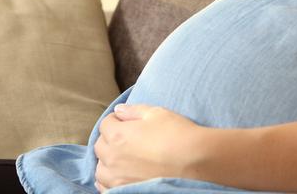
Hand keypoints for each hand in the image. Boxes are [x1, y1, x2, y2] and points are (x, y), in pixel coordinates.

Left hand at [93, 103, 209, 191]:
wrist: (196, 162)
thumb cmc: (178, 134)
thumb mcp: (157, 113)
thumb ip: (133, 111)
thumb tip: (119, 111)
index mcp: (117, 135)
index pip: (105, 124)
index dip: (117, 121)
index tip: (126, 123)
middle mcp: (113, 158)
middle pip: (100, 146)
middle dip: (110, 140)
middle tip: (127, 140)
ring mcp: (118, 179)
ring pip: (100, 170)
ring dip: (108, 162)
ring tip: (123, 160)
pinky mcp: (125, 192)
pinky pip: (106, 188)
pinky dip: (110, 182)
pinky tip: (122, 177)